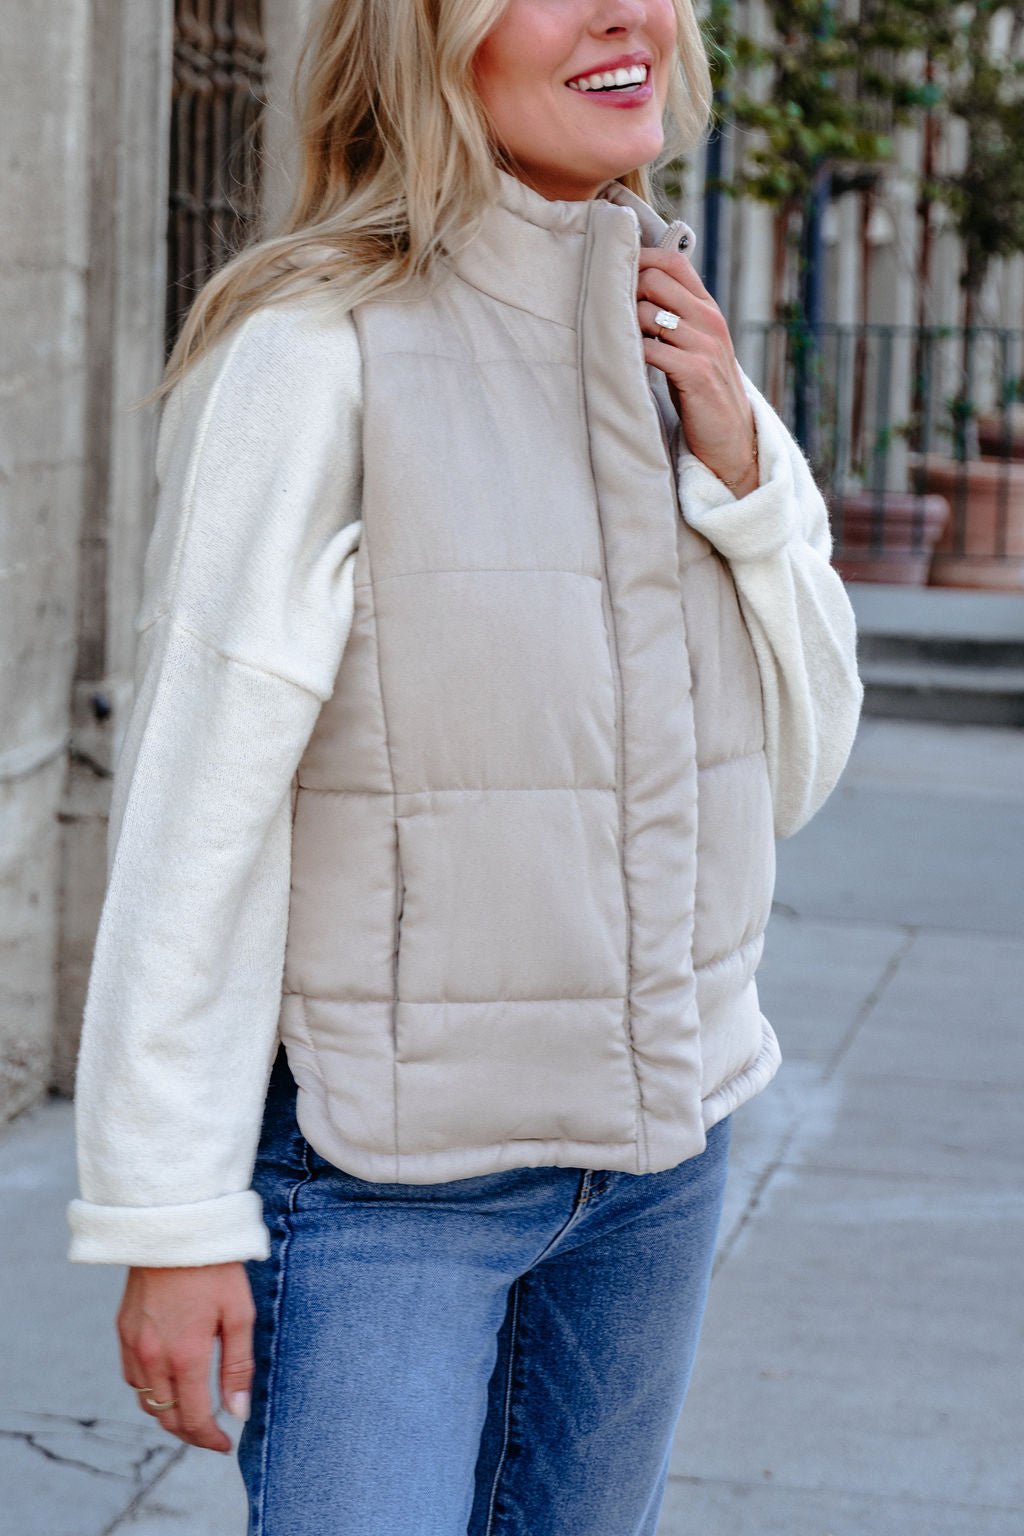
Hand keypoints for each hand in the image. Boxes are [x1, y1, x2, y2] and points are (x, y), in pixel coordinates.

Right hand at [118, 1262, 255, 1453]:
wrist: (174, 1228)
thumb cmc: (214, 1268)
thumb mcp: (239, 1314)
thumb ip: (238, 1366)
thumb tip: (239, 1412)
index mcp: (185, 1357)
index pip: (193, 1419)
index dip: (209, 1439)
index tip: (225, 1444)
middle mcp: (153, 1358)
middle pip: (166, 1418)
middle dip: (189, 1433)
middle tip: (211, 1433)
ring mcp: (133, 1344)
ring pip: (145, 1401)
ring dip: (167, 1412)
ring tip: (192, 1409)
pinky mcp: (123, 1330)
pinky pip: (132, 1376)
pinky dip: (149, 1388)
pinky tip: (168, 1379)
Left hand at [637, 248, 758, 498]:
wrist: (731, 437)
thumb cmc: (701, 390)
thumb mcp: (694, 344)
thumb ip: (675, 316)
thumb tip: (634, 290)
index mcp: (708, 308)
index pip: (674, 261)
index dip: (641, 260)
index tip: (617, 277)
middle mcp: (709, 320)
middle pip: (655, 279)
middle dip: (627, 293)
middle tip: (615, 318)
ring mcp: (705, 345)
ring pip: (647, 312)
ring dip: (625, 327)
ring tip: (620, 346)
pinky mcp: (696, 373)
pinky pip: (651, 349)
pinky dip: (632, 354)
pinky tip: (626, 366)